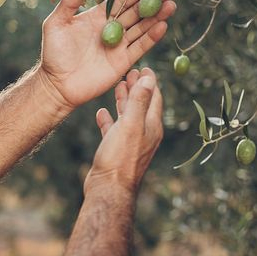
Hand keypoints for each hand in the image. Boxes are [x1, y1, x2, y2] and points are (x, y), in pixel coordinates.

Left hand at [37, 0, 175, 110]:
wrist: (58, 85)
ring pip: (142, 28)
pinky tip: (162, 26)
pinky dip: (152, 37)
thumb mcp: (55, 24)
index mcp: (97, 17)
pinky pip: (140, 48)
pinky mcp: (123, 62)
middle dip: (154, 0)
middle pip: (136, 11)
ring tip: (172, 6)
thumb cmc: (53, 54)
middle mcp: (111, 29)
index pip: (120, 0)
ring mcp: (118, 46)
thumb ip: (68, 4)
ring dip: (157, 17)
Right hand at [84, 68, 162, 195]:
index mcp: (151, 126)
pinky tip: (102, 113)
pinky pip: (115, 130)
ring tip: (117, 87)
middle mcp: (144, 133)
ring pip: (128, 116)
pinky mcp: (117, 151)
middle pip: (142, 105)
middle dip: (136, 87)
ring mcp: (131, 142)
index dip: (149, 81)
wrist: (109, 189)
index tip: (143, 67)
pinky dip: (110, 119)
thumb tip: (149, 78)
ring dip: (124, 100)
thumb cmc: (120, 157)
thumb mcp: (131, 124)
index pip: (154, 97)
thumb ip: (139, 101)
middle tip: (128, 72)